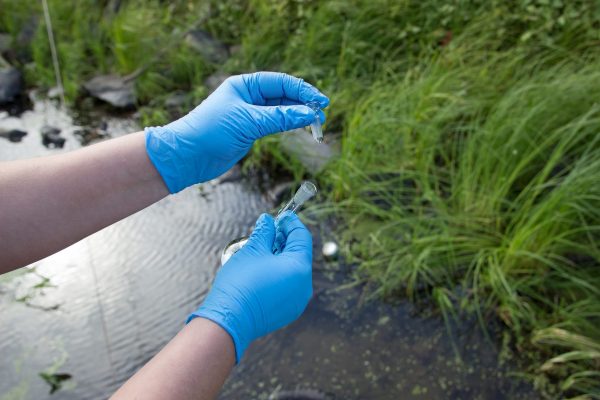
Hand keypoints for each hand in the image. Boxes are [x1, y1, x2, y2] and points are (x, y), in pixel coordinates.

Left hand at [145, 72, 328, 192]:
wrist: (187, 156)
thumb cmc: (210, 132)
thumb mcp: (248, 122)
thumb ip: (280, 118)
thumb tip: (308, 114)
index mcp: (245, 85)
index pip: (281, 82)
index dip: (303, 90)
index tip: (321, 101)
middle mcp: (248, 96)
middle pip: (284, 95)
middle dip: (304, 103)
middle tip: (322, 115)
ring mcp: (249, 114)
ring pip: (281, 110)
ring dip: (299, 115)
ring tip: (317, 123)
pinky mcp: (249, 131)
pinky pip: (275, 123)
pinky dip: (289, 125)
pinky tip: (301, 127)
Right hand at [187, 212, 312, 362]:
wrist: (230, 319)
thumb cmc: (241, 283)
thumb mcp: (252, 250)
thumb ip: (264, 232)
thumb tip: (268, 221)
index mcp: (300, 267)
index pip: (302, 237)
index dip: (292, 223)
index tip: (282, 216)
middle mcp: (304, 285)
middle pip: (299, 254)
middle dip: (285, 240)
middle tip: (270, 231)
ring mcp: (298, 300)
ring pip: (294, 271)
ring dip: (281, 257)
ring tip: (263, 249)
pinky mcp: (288, 311)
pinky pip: (289, 286)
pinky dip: (280, 274)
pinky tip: (263, 268)